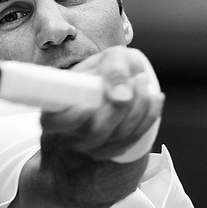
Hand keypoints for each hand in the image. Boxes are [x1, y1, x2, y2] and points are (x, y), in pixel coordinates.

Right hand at [40, 46, 164, 160]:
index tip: (88, 106)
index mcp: (56, 108)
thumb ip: (113, 69)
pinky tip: (154, 98)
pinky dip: (149, 116)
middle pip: (95, 131)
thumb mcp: (110, 58)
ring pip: (118, 136)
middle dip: (121, 108)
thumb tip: (121, 96)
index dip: (70, 118)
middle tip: (138, 79)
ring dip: (139, 107)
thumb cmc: (108, 68)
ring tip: (144, 81)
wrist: (117, 82)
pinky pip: (134, 139)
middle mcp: (70, 132)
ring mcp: (91, 145)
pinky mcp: (113, 149)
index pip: (53, 122)